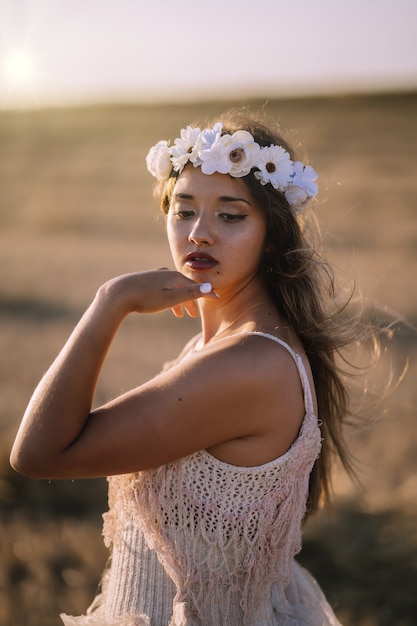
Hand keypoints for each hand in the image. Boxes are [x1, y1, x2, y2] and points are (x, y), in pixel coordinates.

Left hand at [101, 269, 216, 318]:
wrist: (118, 293)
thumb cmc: (145, 298)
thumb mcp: (170, 298)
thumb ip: (190, 294)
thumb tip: (209, 287)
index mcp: (175, 277)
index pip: (195, 286)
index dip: (206, 294)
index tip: (216, 300)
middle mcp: (166, 274)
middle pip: (184, 286)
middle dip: (191, 300)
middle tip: (194, 315)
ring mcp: (155, 276)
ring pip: (172, 288)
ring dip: (178, 300)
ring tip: (178, 315)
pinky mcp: (145, 280)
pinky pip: (162, 288)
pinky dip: (167, 297)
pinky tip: (162, 302)